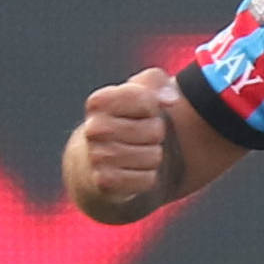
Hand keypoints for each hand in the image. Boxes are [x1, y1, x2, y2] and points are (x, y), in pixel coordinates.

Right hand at [76, 68, 181, 204]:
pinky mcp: (104, 182)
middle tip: (143, 136)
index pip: (148, 100)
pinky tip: (135, 172)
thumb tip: (171, 99)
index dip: (154, 107)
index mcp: (100, 101)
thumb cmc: (127, 121)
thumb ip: (156, 81)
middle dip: (157, 134)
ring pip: (154, 156)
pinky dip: (148, 177)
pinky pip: (147, 180)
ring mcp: (96, 157)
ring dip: (154, 157)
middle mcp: (93, 128)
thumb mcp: (141, 92)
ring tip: (139, 153)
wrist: (96, 162)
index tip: (142, 112)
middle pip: (156, 131)